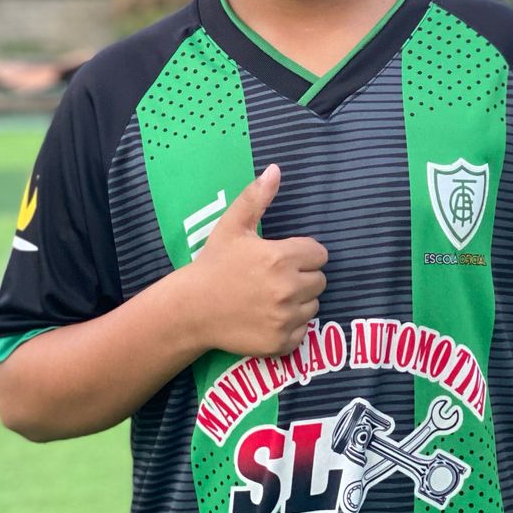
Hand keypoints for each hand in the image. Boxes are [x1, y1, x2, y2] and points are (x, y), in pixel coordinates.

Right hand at [188, 164, 327, 357]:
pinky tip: (269, 317)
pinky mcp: (282, 342)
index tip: (283, 257)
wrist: (192, 309)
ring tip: (271, 297)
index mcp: (281, 257)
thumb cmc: (214, 264)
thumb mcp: (232, 226)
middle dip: (303, 277)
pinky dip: (291, 326)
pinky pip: (303, 331)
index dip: (303, 254)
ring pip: (313, 305)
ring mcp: (286, 318)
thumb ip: (256, 198)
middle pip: (320, 280)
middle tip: (276, 278)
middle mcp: (288, 288)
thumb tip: (275, 170)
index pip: (319, 254)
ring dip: (299, 301)